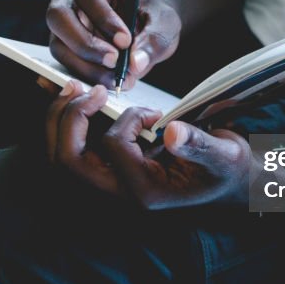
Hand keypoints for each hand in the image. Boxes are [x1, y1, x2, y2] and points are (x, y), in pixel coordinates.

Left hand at [44, 81, 251, 207]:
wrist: (224, 187)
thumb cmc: (224, 170)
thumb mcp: (223, 156)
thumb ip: (199, 144)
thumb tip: (173, 131)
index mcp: (144, 193)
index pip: (114, 148)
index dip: (127, 120)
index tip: (152, 112)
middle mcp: (118, 195)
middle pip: (68, 160)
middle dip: (70, 118)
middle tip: (86, 89)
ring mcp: (106, 187)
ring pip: (60, 157)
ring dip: (60, 120)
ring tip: (73, 89)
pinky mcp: (102, 175)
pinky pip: (68, 153)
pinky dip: (63, 124)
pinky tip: (71, 99)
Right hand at [46, 0, 180, 88]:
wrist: (145, 28)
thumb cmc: (151, 16)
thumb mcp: (165, 23)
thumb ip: (155, 39)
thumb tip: (136, 63)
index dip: (103, 18)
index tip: (125, 41)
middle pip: (60, 15)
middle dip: (86, 44)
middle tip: (114, 62)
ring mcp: (63, 19)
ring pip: (58, 42)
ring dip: (85, 64)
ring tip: (114, 78)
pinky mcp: (62, 43)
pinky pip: (63, 60)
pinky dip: (84, 73)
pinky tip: (107, 80)